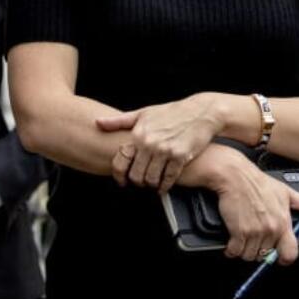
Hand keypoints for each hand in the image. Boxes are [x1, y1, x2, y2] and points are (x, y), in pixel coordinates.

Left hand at [97, 93, 222, 192]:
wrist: (201, 112)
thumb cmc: (171, 112)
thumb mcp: (144, 113)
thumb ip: (120, 121)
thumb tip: (97, 122)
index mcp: (138, 133)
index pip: (120, 162)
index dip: (119, 176)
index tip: (122, 181)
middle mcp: (150, 143)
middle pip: (136, 175)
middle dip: (137, 182)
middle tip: (140, 183)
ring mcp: (166, 150)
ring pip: (151, 179)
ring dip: (151, 185)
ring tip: (152, 183)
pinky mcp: (181, 157)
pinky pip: (168, 179)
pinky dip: (164, 186)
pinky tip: (164, 186)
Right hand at [206, 148, 298, 265]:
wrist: (235, 176)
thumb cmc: (258, 182)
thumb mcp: (286, 192)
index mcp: (283, 222)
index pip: (290, 253)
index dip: (284, 258)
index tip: (278, 257)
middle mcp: (271, 229)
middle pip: (265, 256)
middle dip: (259, 250)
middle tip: (255, 238)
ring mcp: (254, 232)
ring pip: (249, 256)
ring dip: (244, 250)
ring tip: (243, 237)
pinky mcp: (238, 232)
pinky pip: (234, 251)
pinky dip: (231, 249)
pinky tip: (233, 239)